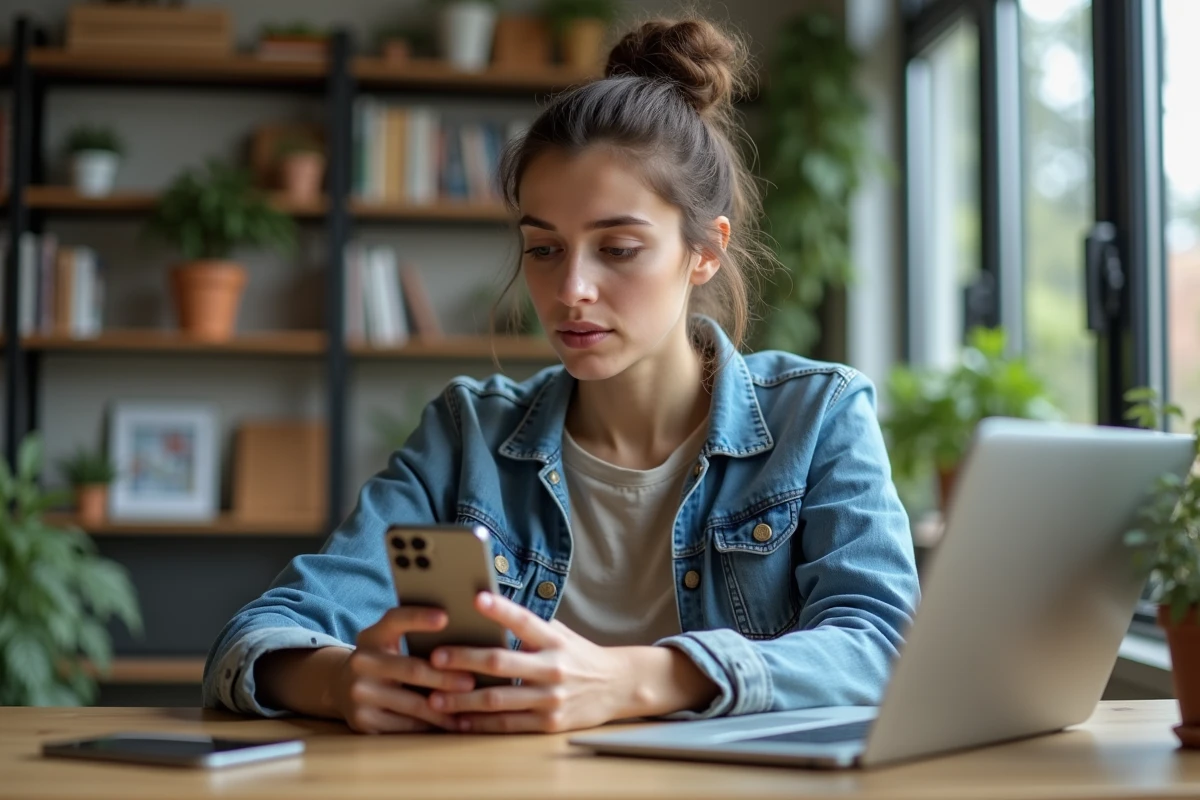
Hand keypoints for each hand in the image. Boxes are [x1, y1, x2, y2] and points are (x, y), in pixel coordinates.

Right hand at [332, 606, 477, 733]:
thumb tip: (465, 634)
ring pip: (413, 704)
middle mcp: (361, 662)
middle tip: (472, 681)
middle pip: (412, 669)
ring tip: (470, 706)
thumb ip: (414, 634)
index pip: (395, 620)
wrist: (341, 687)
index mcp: (372, 635)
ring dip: (445, 708)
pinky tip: (451, 724)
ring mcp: (359, 693)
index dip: (419, 618)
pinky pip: (406, 726)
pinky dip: (432, 726)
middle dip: (445, 677)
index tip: (445, 617)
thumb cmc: (384, 659)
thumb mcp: (388, 641)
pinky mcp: (363, 721)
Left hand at [425, 592, 636, 733]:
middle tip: (435, 657)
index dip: (501, 609)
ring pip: (499, 699)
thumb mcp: (561, 634)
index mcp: (554, 640)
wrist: (618, 686)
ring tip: (435, 698)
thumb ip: (530, 626)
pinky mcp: (549, 723)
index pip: (524, 620)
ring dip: (463, 700)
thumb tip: (488, 607)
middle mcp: (553, 667)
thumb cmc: (580, 655)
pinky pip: (508, 725)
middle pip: (502, 662)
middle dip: (465, 659)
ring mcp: (551, 698)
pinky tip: (458, 722)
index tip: (476, 599)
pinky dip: (481, 724)